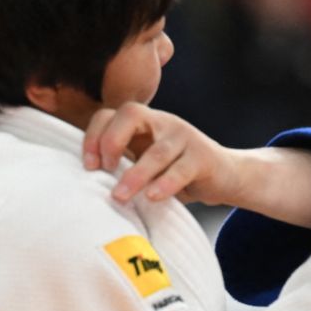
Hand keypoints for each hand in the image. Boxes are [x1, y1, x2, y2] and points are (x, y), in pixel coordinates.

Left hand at [83, 102, 235, 204]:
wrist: (226, 175)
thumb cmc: (177, 172)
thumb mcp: (147, 162)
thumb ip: (123, 163)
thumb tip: (84, 185)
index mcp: (145, 123)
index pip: (110, 114)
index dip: (93, 136)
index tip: (88, 166)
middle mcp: (164, 123)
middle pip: (132, 114)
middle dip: (111, 141)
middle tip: (103, 170)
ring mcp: (186, 137)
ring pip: (157, 150)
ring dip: (135, 174)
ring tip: (121, 196)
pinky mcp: (203, 157)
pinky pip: (181, 169)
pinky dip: (165, 183)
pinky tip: (153, 196)